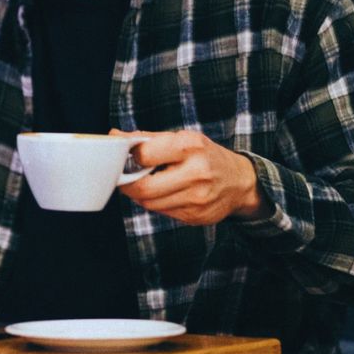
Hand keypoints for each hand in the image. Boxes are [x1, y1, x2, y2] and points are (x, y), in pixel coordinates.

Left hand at [111, 129, 267, 224]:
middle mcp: (196, 173)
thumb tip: (113, 136)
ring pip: (150, 203)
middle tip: (126, 178)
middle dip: (128, 184)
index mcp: (190, 146)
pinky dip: (156, 203)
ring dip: (141, 195)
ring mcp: (197, 198)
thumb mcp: (182, 139)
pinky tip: (164, 194)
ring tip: (147, 183)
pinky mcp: (196, 216)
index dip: (131, 157)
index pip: (144, 155)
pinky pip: (162, 212)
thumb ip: (147, 139)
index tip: (131, 157)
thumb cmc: (205, 156)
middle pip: (144, 188)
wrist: (239, 181)